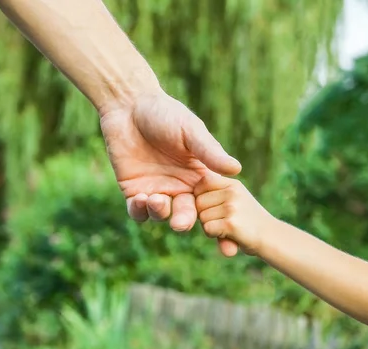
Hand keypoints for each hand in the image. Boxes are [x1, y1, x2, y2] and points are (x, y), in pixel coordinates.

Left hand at [100, 90, 241, 255]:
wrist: (130, 106)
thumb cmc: (165, 114)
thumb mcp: (191, 131)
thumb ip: (210, 152)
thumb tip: (237, 169)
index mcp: (198, 176)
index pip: (210, 203)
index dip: (215, 216)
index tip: (219, 224)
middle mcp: (179, 187)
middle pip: (185, 214)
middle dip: (184, 220)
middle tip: (181, 223)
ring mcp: (156, 190)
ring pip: (161, 215)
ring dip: (160, 213)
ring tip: (157, 200)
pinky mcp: (133, 191)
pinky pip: (138, 211)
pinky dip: (140, 211)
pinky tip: (141, 199)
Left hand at [194, 172, 273, 255]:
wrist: (271, 237)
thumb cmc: (249, 220)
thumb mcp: (236, 198)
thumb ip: (217, 192)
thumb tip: (191, 195)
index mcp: (232, 183)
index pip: (202, 183)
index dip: (201, 197)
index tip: (213, 206)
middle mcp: (232, 191)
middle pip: (198, 202)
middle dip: (205, 214)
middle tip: (224, 220)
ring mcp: (232, 206)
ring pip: (202, 217)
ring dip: (210, 226)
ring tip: (229, 227)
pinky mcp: (231, 223)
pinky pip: (208, 228)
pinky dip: (214, 235)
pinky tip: (229, 234)